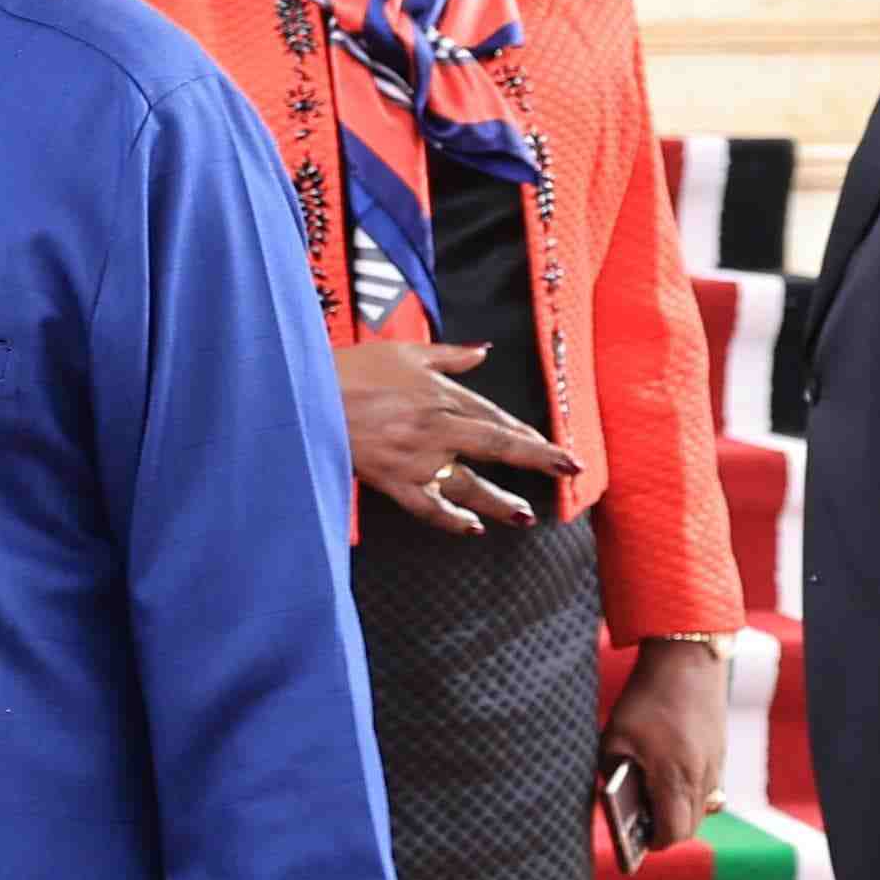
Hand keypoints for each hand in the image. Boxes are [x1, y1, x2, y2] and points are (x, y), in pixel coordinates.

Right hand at [335, 340, 582, 534]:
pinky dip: (452, 519)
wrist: (309, 394)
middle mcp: (438, 428)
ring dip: (500, 502)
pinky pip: (428, 506)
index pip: (497, 418)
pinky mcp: (393, 480)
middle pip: (498, 446)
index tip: (557, 449)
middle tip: (569, 471)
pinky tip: (472, 528)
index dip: (530, 436)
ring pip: (469, 484)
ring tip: (524, 516)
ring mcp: (417, 458)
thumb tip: (484, 352)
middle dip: (537, 459)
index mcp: (442, 395)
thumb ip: (451, 355)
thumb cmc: (354, 370)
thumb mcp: (406, 352)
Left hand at [602, 639, 730, 855]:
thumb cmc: (646, 699)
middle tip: (640, 825)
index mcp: (675, 777)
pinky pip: (707, 789)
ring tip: (651, 804)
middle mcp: (702, 777)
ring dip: (678, 813)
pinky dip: (688, 793)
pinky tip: (667, 781)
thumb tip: (616, 803)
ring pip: (700, 809)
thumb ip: (612, 776)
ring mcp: (716, 767)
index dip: (652, 843)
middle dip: (664, 831)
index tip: (635, 843)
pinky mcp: (720, 754)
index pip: (672, 833)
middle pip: (688, 827)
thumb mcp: (614, 738)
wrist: (687, 661)